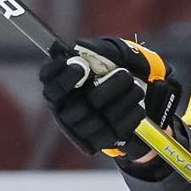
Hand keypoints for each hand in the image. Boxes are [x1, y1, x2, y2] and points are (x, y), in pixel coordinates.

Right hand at [38, 37, 184, 156]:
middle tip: (124, 73)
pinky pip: (114, 132)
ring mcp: (81, 130)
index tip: (80, 65)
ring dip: (122, 100)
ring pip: (97, 121)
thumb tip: (76, 49)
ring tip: (136, 85)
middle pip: (76, 109)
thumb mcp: (102, 53)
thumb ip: (91, 50)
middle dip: (105, 89)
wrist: (126, 95)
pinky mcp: (100, 141)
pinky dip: (130, 116)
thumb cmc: (108, 69)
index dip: (63, 78)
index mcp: (57, 92)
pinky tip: (138, 103)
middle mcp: (64, 113)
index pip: (52, 88)